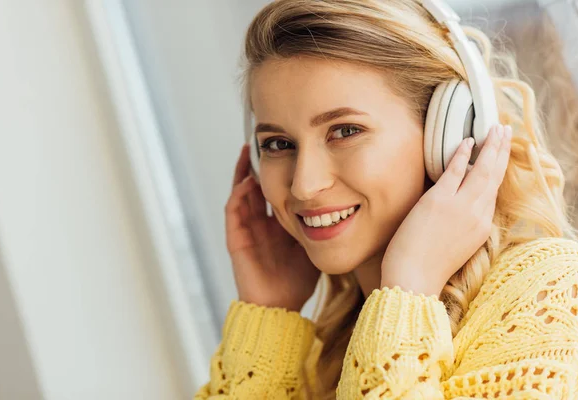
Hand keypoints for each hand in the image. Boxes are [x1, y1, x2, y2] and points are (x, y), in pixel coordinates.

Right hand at [225, 144, 320, 311]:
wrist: (280, 308)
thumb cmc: (298, 280)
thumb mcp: (314, 245)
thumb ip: (321, 226)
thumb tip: (343, 204)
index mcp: (277, 224)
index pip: (276, 190)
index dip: (278, 171)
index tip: (288, 150)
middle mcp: (260, 223)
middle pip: (256, 186)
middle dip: (259, 164)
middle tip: (265, 141)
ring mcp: (247, 230)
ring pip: (242, 193)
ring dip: (244, 172)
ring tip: (250, 150)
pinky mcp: (237, 240)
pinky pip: (234, 212)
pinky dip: (239, 194)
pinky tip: (248, 180)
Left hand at [380, 124, 511, 295]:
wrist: (413, 279)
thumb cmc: (427, 265)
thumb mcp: (456, 245)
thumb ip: (463, 224)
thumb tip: (457, 206)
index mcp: (482, 227)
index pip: (493, 191)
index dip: (499, 170)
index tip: (501, 154)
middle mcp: (477, 215)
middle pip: (494, 176)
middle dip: (501, 151)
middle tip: (505, 129)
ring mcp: (460, 207)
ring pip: (482, 170)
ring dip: (490, 147)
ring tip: (496, 127)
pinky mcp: (439, 201)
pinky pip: (455, 171)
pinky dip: (462, 155)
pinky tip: (467, 141)